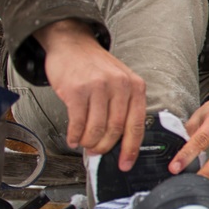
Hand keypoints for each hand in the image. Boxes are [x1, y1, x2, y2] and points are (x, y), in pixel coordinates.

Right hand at [36, 19, 146, 169]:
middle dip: (105, 147)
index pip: (136, 126)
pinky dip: (75, 135)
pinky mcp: (77, 90)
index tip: (125, 164)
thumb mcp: (120, 81)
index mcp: (136, 87)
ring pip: (96, 128)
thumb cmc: (95, 66)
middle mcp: (120, 86)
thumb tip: (118, 141)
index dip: (130, 149)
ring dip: (88, 142)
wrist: (72, 43)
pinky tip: (73, 138)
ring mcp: (98, 87)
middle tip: (97, 152)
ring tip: (84, 143)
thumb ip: (122, 107)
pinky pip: (77, 122)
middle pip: (116, 130)